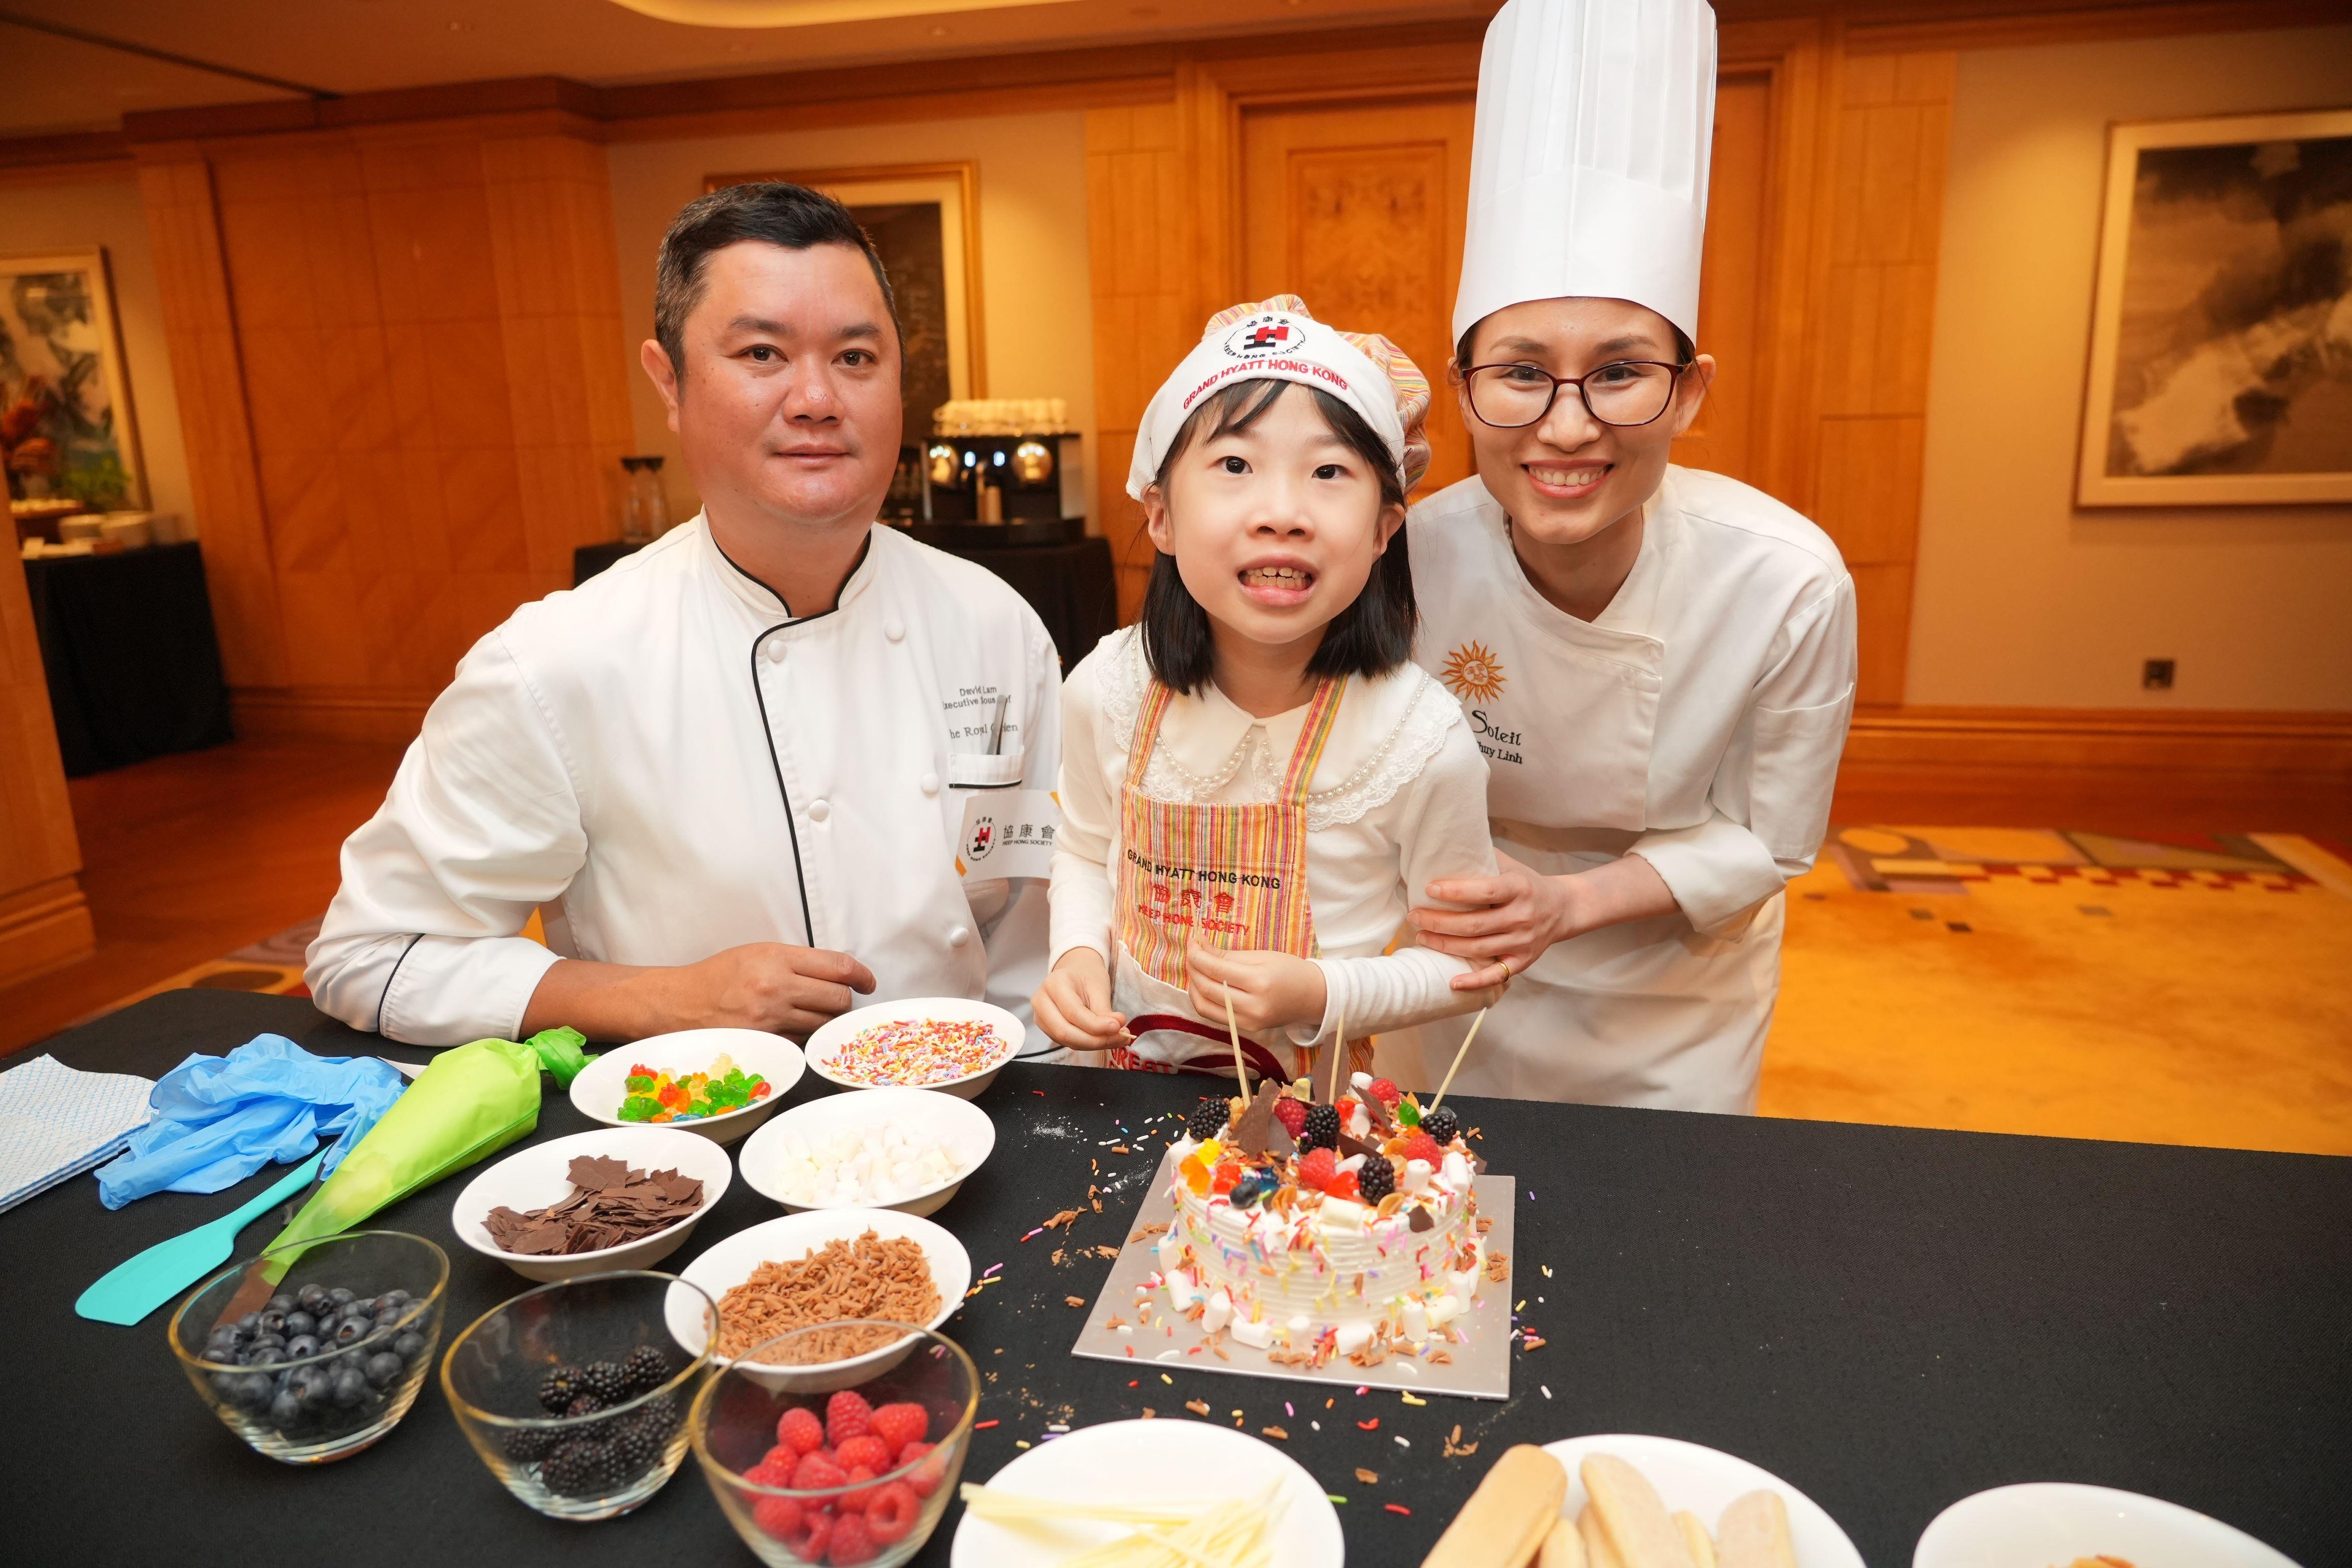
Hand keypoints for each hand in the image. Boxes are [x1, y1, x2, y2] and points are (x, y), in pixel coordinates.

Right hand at [669, 943, 877, 1035]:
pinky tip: (796, 1026)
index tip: (867, 981)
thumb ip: (798, 961)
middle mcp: (776, 987)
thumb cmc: (719, 976)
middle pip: (838, 998)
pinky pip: (803, 1040)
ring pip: (824, 1023)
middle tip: (839, 998)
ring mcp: (771, 1018)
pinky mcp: (766, 1042)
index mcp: (777, 958)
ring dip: (827, 1019)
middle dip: (845, 999)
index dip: (861, 975)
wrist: (680, 1003)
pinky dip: (806, 1035)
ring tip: (814, 1012)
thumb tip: (838, 972)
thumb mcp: (758, 953)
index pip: (838, 966)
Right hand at [1033, 948, 1128, 1050]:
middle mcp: (1041, 1002)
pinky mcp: (1048, 1029)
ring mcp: (1041, 1018)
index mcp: (1053, 984)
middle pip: (1065, 1032)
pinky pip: (1069, 1042)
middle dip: (1095, 1040)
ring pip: (1067, 1041)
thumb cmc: (1087, 976)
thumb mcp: (1098, 987)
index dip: (1096, 1025)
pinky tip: (1106, 1038)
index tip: (1118, 1027)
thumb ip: (1104, 1010)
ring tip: (1118, 1038)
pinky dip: (1089, 1044)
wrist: (1076, 973)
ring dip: (1095, 1044)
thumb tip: (1116, 1029)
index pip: (1073, 1012)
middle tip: (1121, 1037)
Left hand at [1184, 942, 1326, 1035]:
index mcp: (1259, 982)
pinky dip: (1203, 1000)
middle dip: (1193, 968)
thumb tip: (1199, 947)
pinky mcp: (1246, 1030)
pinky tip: (1205, 986)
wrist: (1312, 997)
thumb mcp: (1261, 956)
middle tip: (1192, 952)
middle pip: (1206, 988)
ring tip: (1196, 969)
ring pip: (1204, 1006)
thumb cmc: (1289, 970)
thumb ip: (1227, 955)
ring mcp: (1248, 1021)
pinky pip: (1214, 1015)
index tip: (1192, 941)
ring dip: (1193, 986)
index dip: (1197, 955)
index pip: (1215, 969)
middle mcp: (1252, 1006)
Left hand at [1412, 850, 1678, 990]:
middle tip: (1414, 916)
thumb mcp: (1510, 866)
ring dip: (1446, 945)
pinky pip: (1497, 975)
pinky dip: (1474, 981)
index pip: (1484, 891)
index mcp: (1519, 889)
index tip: (1429, 889)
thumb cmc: (1527, 883)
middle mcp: (1522, 917)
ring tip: (1421, 936)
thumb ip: (1482, 858)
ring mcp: (1524, 942)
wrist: (1564, 908)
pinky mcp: (1524, 961)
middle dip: (1439, 922)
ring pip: (1479, 948)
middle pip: (1475, 925)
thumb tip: (1444, 845)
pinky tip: (1451, 981)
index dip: (1456, 892)